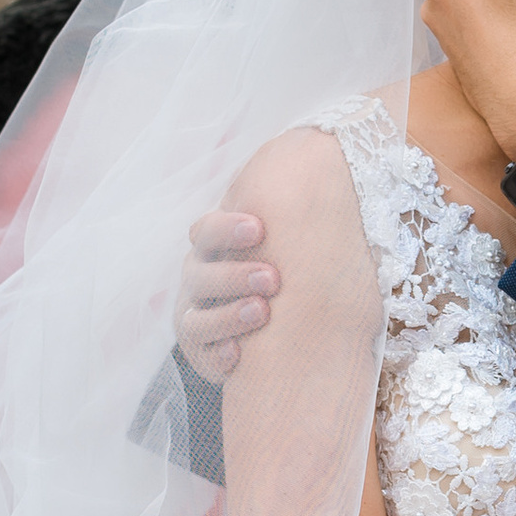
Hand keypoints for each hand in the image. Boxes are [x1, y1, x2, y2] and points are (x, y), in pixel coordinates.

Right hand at [177, 208, 279, 381]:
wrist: (275, 325)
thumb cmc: (283, 272)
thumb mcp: (284, 242)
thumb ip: (289, 218)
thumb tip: (319, 160)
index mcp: (215, 248)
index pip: (207, 232)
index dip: (227, 229)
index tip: (260, 228)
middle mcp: (199, 279)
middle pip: (198, 273)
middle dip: (234, 274)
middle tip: (272, 278)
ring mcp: (195, 316)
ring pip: (196, 316)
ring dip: (228, 315)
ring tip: (263, 312)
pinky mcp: (201, 352)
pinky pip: (201, 354)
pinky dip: (217, 355)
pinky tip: (237, 354)